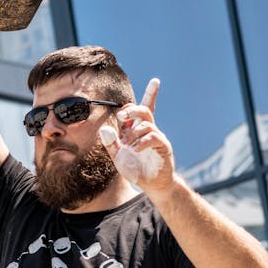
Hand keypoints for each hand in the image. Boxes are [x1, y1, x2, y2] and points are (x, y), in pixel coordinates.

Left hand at [101, 78, 174, 192]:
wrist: (151, 186)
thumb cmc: (136, 169)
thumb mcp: (118, 156)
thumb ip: (111, 143)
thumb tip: (104, 128)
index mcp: (138, 130)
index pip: (144, 108)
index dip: (151, 94)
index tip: (156, 81)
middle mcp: (149, 131)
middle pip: (144, 111)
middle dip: (132, 109)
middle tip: (120, 117)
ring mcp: (157, 138)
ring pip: (147, 124)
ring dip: (134, 133)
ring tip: (128, 146)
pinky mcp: (163, 148)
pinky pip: (154, 138)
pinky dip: (142, 142)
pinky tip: (135, 150)